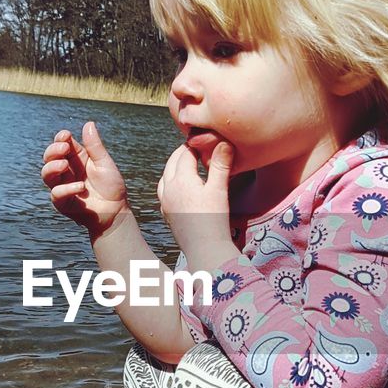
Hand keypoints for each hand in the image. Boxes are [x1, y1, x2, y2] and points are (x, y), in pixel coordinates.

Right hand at [40, 121, 129, 235]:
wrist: (115, 211)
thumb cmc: (111, 187)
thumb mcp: (104, 163)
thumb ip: (95, 146)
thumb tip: (88, 123)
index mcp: (76, 158)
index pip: (62, 144)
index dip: (60, 138)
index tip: (66, 136)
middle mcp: (67, 170)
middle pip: (49, 157)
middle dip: (53, 151)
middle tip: (64, 149)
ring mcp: (63, 185)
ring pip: (46, 174)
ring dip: (52, 167)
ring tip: (64, 165)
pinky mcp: (63, 202)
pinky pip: (56, 193)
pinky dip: (66, 189)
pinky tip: (80, 187)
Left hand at [157, 142, 236, 269]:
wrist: (205, 249)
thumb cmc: (214, 219)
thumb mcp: (219, 189)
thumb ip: (220, 164)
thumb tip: (223, 141)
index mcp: (182, 179)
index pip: (186, 153)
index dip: (196, 144)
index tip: (204, 138)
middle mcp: (169, 188)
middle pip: (172, 162)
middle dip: (183, 153)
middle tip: (196, 146)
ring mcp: (165, 202)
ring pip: (165, 176)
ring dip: (175, 167)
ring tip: (187, 164)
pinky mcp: (166, 213)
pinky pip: (164, 192)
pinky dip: (171, 183)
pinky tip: (180, 186)